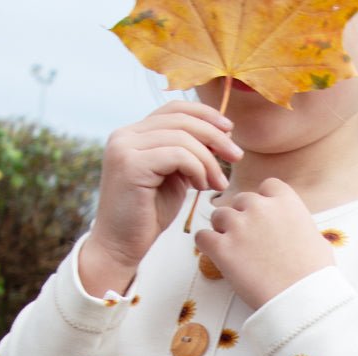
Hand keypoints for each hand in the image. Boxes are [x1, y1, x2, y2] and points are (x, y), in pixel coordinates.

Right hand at [80, 100, 244, 294]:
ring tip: (218, 184)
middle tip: (236, 156)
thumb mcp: (173, 179)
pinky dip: (197, 168)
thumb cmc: (148, 216)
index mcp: (134, 134)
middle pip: (181, 119)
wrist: (121, 245)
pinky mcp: (130, 165)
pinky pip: (177, 155)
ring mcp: (124, 148)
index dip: (205, 115)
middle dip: (215, 136)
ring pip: (182, 137)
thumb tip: (219, 138)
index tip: (230, 131)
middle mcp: (125, 135)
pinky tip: (201, 187)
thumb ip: (188, 156)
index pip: (174, 108)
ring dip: (209, 160)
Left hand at [193, 178, 335, 310]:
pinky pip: (202, 237)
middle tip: (249, 239)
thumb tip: (295, 230)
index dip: (264, 202)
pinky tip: (217, 256)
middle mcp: (260, 207)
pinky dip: (207, 245)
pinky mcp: (222, 248)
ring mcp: (239, 226)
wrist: (301, 300)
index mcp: (286, 202)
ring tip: (234, 250)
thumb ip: (299, 226)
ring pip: (219, 215)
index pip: (267, 186)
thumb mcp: (317, 240)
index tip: (265, 217)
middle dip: (243, 217)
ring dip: (223, 229)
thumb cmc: (314, 276)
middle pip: (241, 200)